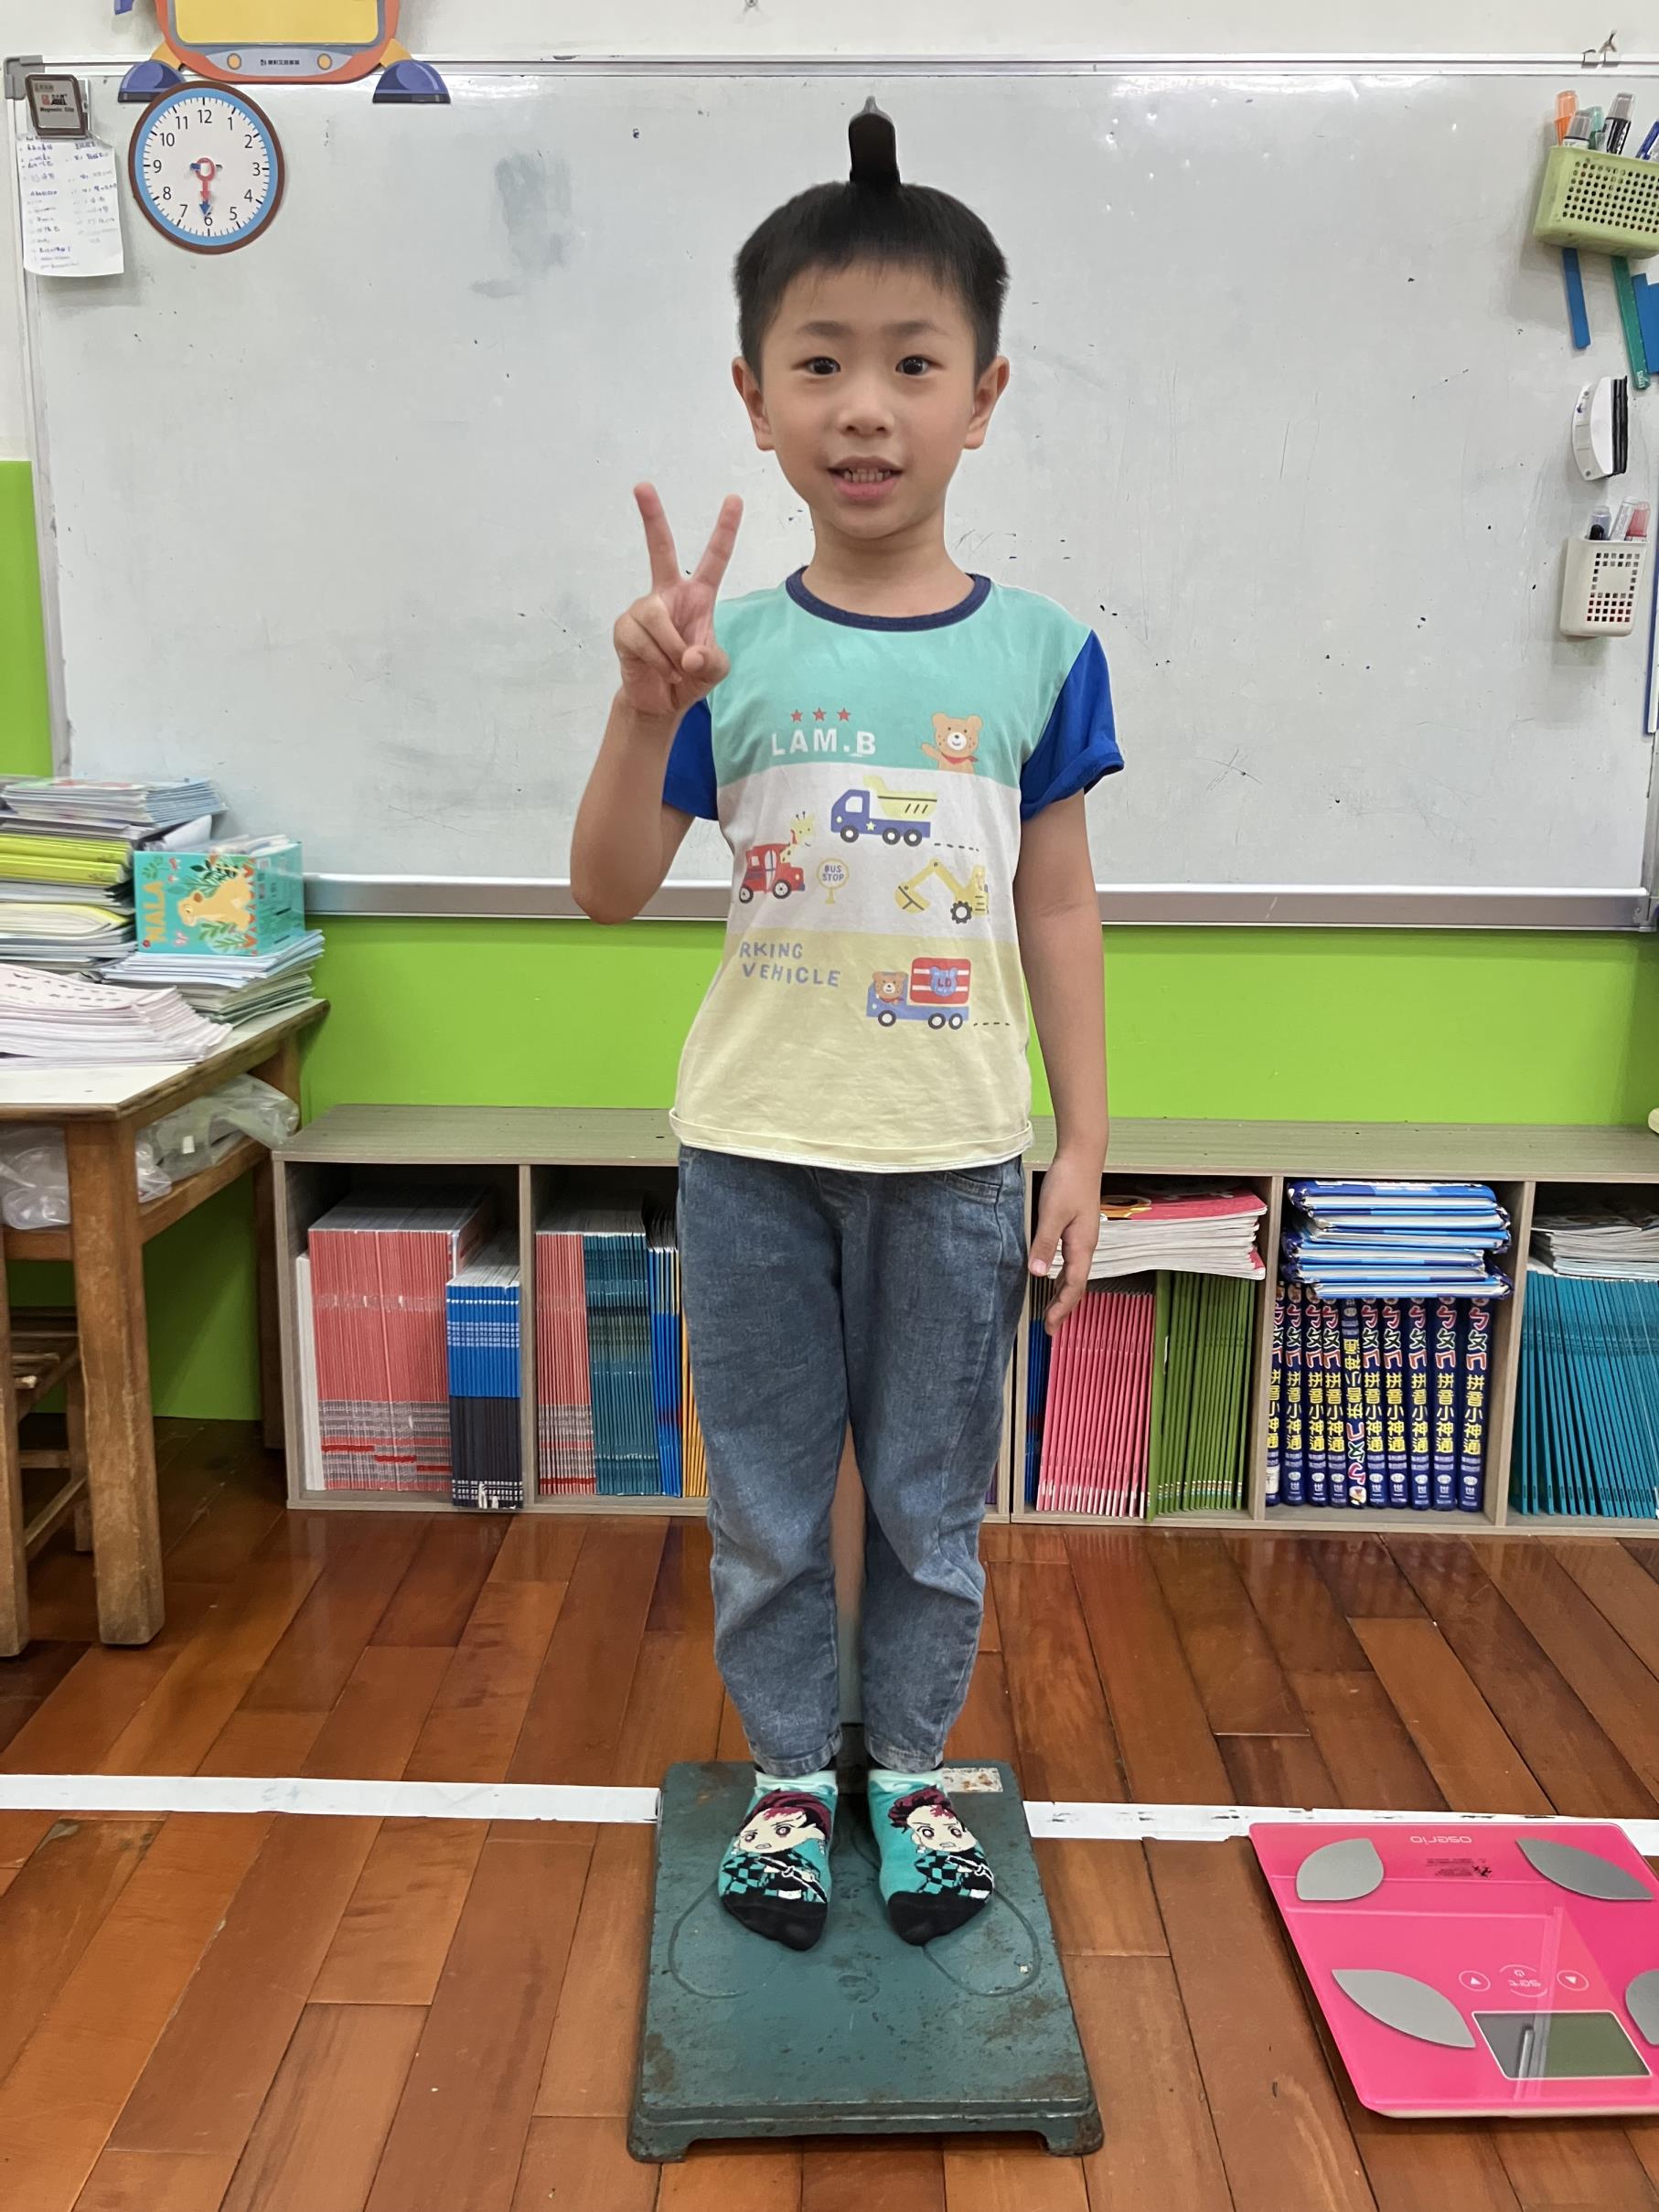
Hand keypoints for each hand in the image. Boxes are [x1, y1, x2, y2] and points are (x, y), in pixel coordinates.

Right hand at [614, 483, 742, 721]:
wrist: (661, 701)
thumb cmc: (692, 675)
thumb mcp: (716, 669)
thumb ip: (711, 659)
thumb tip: (688, 655)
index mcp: (697, 596)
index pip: (714, 559)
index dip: (725, 530)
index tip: (734, 499)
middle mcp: (667, 594)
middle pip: (659, 549)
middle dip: (651, 517)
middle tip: (642, 485)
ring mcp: (642, 609)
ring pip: (657, 617)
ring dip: (672, 649)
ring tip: (677, 668)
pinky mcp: (624, 628)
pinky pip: (644, 640)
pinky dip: (659, 660)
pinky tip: (661, 671)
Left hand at [1029, 1149, 1103, 1333]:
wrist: (1083, 1156)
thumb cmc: (1069, 1181)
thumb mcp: (1052, 1214)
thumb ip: (1044, 1243)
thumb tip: (1037, 1273)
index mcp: (1082, 1246)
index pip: (1073, 1286)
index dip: (1061, 1308)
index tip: (1050, 1325)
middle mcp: (1086, 1245)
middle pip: (1076, 1285)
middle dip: (1063, 1307)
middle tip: (1051, 1327)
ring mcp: (1083, 1238)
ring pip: (1074, 1274)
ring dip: (1063, 1294)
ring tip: (1052, 1310)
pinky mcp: (1078, 1229)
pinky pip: (1072, 1262)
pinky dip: (1063, 1277)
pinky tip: (1053, 1278)